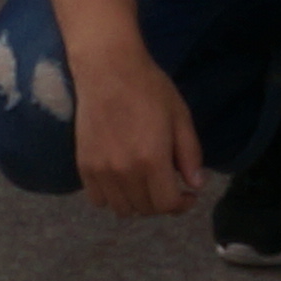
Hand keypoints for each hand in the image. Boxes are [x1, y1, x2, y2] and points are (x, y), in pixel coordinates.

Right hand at [73, 47, 210, 218]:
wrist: (108, 71)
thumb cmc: (150, 89)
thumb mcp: (180, 117)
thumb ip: (190, 154)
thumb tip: (196, 185)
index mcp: (152, 160)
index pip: (166, 204)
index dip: (182, 205)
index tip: (188, 195)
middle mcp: (124, 172)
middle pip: (145, 209)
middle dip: (162, 203)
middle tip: (169, 186)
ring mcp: (101, 172)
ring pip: (121, 209)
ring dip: (138, 203)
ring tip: (146, 184)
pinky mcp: (84, 167)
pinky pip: (98, 200)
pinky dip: (113, 197)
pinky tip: (123, 180)